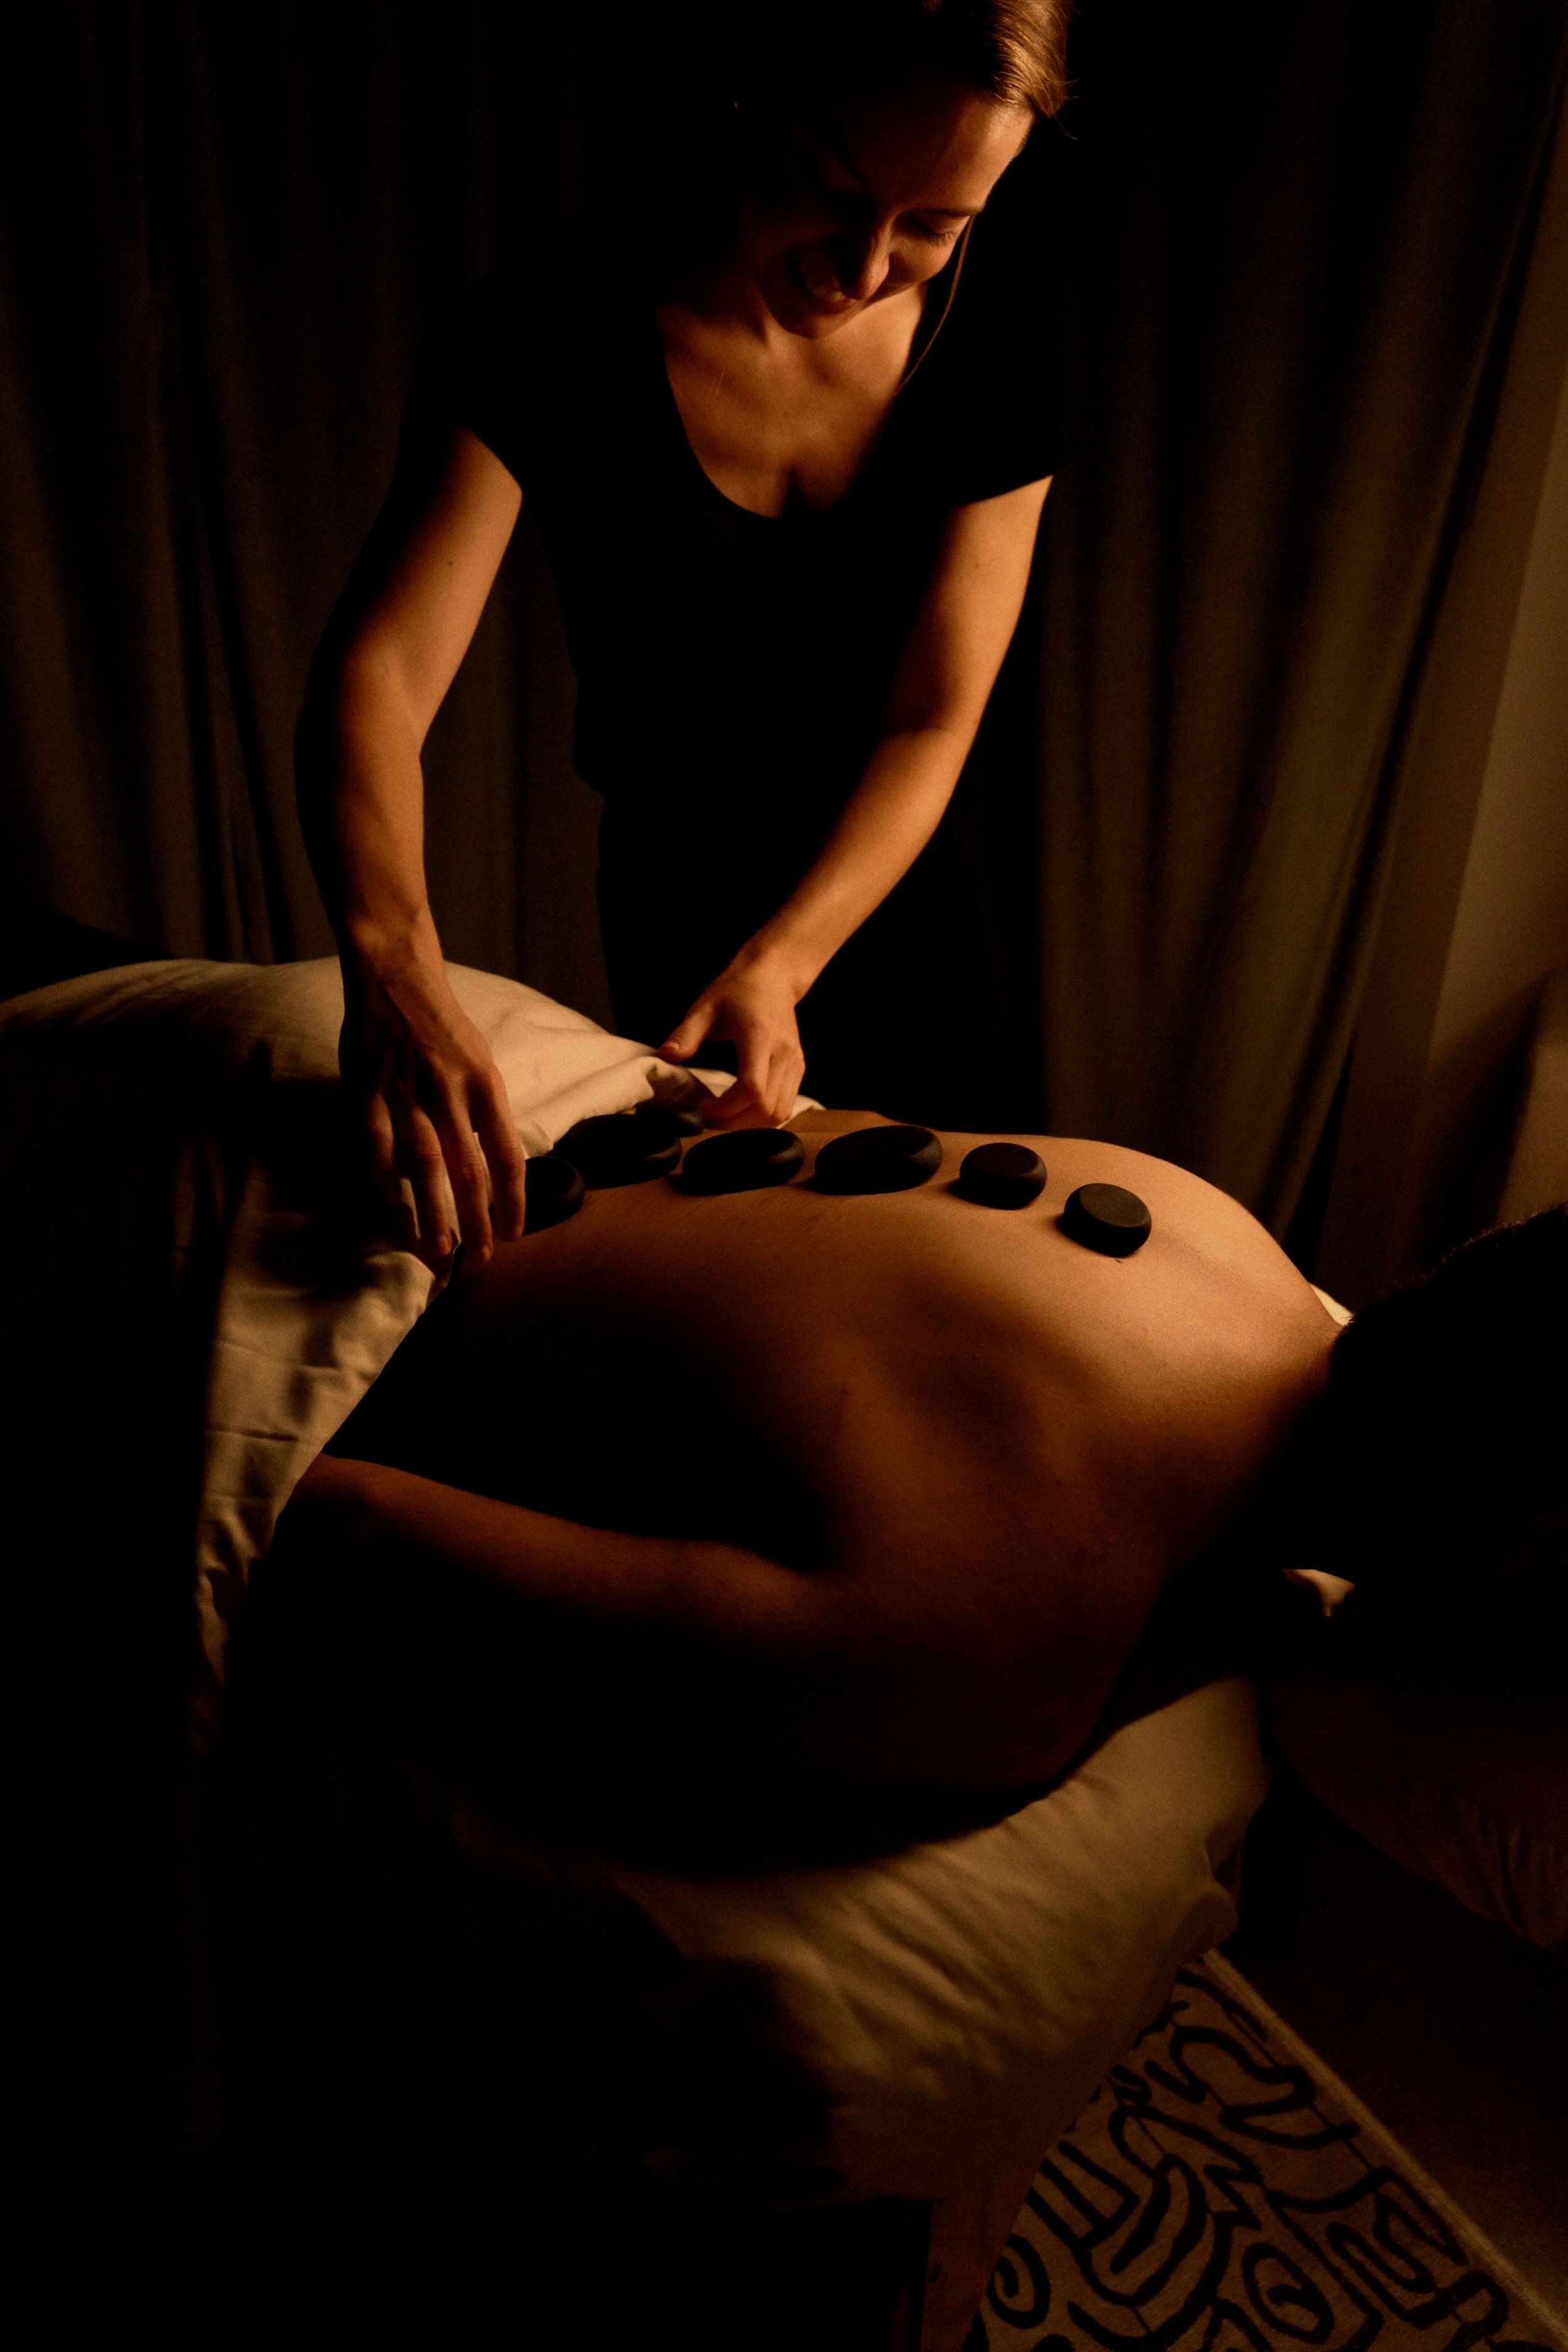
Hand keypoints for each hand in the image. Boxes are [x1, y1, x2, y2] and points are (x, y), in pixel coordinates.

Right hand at [340, 935, 526, 1267]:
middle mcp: (449, 1092)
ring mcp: (405, 1092)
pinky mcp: (367, 1092)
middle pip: (466, 1171)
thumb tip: (489, 1168)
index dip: (512, 1201)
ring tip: (436, 1255)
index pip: (506, 1156)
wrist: (395, 976)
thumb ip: (484, 1114)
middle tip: (476, 1264)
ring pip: (421, 1167)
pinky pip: (376, 1149)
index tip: (511, 1236)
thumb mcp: (481, 1063)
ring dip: (429, 1216)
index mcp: (485, 1085)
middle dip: (473, 1223)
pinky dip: (384, 1186)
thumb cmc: (443, 1026)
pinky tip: (390, 1216)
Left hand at [660, 952, 807, 1127]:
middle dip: (734, 1122)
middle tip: (707, 1119)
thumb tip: (666, 1056)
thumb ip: (686, 1034)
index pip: (751, 1088)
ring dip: (750, 1124)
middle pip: (767, 1108)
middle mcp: (784, 1054)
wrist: (773, 977)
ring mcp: (795, 1063)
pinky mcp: (798, 1068)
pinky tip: (741, 1109)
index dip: (726, 1109)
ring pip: (780, 1113)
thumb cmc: (737, 990)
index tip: (702, 1109)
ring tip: (723, 1117)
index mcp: (760, 1037)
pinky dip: (762, 1116)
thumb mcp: (704, 1006)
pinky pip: (785, 1105)